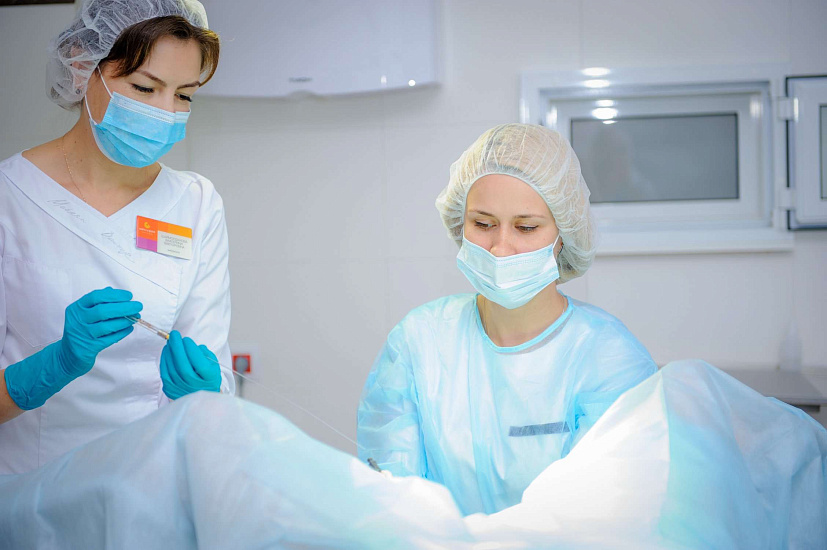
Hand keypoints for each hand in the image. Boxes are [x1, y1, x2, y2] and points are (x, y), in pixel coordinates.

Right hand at [4, 287, 141, 410]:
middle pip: (102, 311)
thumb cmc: (80, 331)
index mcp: (76, 308)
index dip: (114, 295)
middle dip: (123, 307)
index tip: (129, 296)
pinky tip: (129, 328)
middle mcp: (77, 320)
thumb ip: (97, 302)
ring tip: (136, 317)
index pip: (95, 297)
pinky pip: (109, 339)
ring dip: (124, 321)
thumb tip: (113, 291)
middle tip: (138, 306)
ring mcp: (82, 335)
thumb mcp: (84, 314)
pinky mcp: (88, 348)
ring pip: (106, 326)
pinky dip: (121, 333)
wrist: (67, 355)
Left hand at [160, 330, 220, 399]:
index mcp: (209, 378)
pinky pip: (165, 374)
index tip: (186, 339)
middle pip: (183, 365)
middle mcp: (195, 386)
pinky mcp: (171, 390)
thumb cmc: (207, 377)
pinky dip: (164, 360)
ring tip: (170, 342)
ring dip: (169, 352)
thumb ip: (205, 354)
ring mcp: (182, 389)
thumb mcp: (213, 365)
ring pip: (172, 369)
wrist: (201, 396)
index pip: (199, 363)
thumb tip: (190, 345)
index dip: (191, 349)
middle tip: (174, 335)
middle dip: (177, 347)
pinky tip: (166, 351)